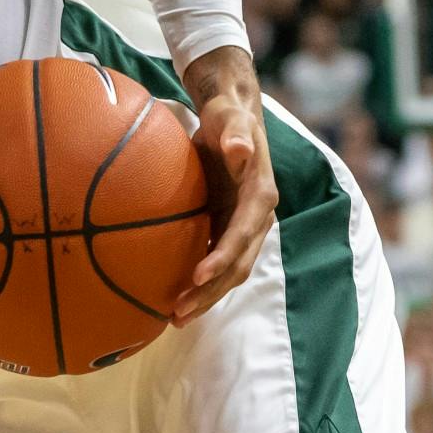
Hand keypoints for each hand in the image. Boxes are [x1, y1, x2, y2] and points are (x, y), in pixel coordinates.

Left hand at [176, 44, 277, 324]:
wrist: (231, 116)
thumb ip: (235, 133)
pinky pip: (215, 259)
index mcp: (260, 196)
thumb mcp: (230, 118)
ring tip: (173, 317)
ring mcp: (242, 225)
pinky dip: (199, 280)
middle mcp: (255, 217)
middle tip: (178, 313)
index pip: (242, 235)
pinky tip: (172, 295)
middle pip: (237, 264)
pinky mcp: (227, 226)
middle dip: (211, 292)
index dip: (222, 258)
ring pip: (228, 270)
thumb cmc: (227, 115)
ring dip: (205, 295)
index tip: (197, 276)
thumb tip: (241, 149)